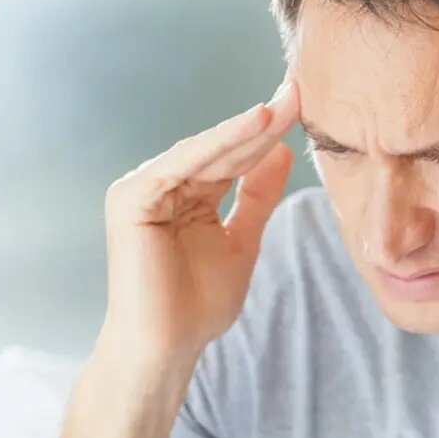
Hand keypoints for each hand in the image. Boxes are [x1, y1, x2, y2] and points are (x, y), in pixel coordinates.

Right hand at [99, 75, 299, 367]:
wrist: (167, 348)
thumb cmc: (198, 305)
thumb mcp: (242, 240)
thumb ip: (258, 196)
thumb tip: (281, 153)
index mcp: (186, 194)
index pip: (235, 157)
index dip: (270, 132)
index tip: (306, 104)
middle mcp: (162, 185)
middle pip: (223, 148)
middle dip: (264, 120)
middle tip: (300, 88)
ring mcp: (143, 189)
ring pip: (205, 151)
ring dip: (247, 127)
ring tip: (285, 104)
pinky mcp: (132, 198)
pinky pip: (184, 164)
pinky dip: (220, 143)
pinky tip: (255, 125)